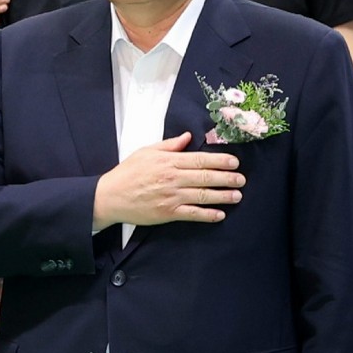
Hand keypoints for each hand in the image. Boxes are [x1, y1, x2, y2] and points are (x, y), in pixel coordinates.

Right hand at [93, 131, 244, 227]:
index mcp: (169, 161)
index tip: (234, 162)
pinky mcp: (168, 213)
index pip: (200, 159)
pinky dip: (207, 215)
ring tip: (237, 196)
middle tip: (242, 179)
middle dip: (227, 178)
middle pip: (206, 177)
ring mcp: (171, 196)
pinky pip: (192, 214)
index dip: (220, 160)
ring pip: (203, 196)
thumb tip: (187, 137)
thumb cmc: (128, 172)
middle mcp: (173, 178)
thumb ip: (169, 144)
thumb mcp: (147, 151)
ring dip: (222, 196)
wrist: (111, 196)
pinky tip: (220, 215)